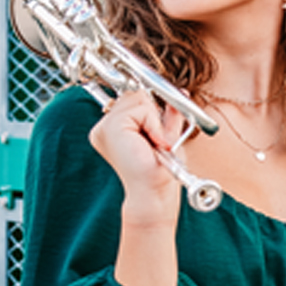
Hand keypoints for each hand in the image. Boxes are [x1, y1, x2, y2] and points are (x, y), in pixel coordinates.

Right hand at [87, 89, 185, 223]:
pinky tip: (152, 143)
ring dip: (154, 120)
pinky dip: (154, 124)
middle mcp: (104, 128)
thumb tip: (181, 92)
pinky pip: (141, 108)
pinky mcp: (110, 128)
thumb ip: (168, 113)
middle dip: (154, 115)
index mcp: (113, 130)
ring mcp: (104, 127)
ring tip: (154, 144)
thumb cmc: (160, 172)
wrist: (154, 194)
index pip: (133, 100)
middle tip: (159, 142)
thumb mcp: (167, 134)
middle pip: (135, 94)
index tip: (159, 130)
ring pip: (139, 98)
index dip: (151, 109)